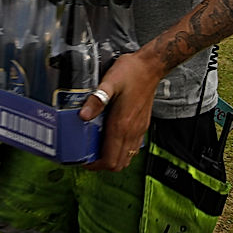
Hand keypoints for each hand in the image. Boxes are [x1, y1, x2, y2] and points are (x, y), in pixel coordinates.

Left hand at [80, 51, 160, 171]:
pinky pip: (132, 148)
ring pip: (126, 158)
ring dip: (111, 158)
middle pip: (118, 164)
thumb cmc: (129, 73)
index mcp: (122, 125)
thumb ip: (96, 100)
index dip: (96, 165)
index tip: (83, 160)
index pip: (110, 160)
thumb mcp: (109, 82)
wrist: (150, 67)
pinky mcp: (142, 126)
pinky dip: (120, 150)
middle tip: (87, 155)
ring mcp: (138, 130)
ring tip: (96, 148)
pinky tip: (109, 138)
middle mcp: (132, 132)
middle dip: (101, 165)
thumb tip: (83, 116)